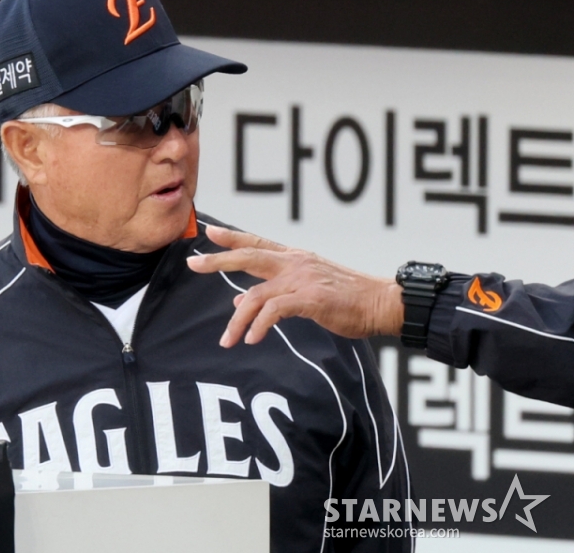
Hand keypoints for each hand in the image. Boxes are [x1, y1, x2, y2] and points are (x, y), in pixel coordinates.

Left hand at [186, 226, 404, 346]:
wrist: (379, 303)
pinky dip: (259, 326)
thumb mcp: (308, 290)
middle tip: (194, 263)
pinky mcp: (311, 299)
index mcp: (296, 258)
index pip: (258, 243)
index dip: (233, 237)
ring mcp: (303, 279)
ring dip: (237, 320)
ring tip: (227, 340)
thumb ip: (276, 292)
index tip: (209, 232)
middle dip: (219, 260)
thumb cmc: (348, 299)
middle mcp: (296, 263)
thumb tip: (240, 299)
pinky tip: (253, 339)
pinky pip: (275, 311)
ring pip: (257, 295)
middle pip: (249, 256)